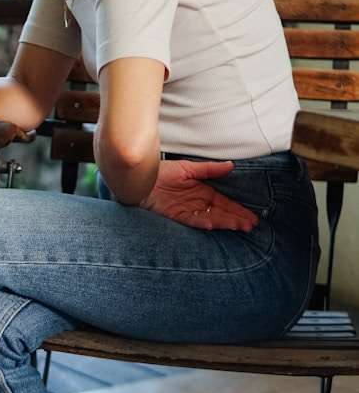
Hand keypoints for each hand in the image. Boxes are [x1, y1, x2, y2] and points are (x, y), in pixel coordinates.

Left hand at [139, 159, 259, 230]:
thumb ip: (209, 169)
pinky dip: (203, 222)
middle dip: (236, 219)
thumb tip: (231, 166)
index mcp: (202, 192)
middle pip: (220, 213)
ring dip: (224, 222)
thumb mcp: (188, 168)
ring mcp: (187, 211)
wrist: (140, 178)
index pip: (224, 203)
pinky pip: (192, 220)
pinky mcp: (175, 216)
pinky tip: (214, 224)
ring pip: (210, 218)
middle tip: (251, 226)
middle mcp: (197, 204)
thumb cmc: (161, 171)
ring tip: (239, 227)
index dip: (238, 210)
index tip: (251, 217)